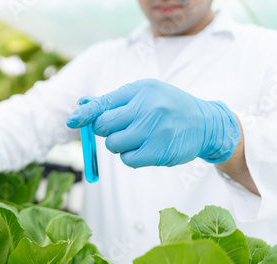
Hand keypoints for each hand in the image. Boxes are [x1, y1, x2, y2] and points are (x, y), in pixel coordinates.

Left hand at [67, 79, 239, 167]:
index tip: (71, 120)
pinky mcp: (160, 152)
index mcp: (141, 90)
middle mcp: (148, 108)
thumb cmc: (166, 107)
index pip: (105, 103)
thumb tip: (81, 104)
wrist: (205, 123)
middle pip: (104, 127)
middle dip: (106, 130)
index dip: (85, 114)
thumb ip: (112, 101)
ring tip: (138, 136)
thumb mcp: (143, 95)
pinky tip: (145, 148)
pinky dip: (131, 156)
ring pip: (114, 145)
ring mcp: (155, 131)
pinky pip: (128, 160)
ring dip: (120, 144)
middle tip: (122, 128)